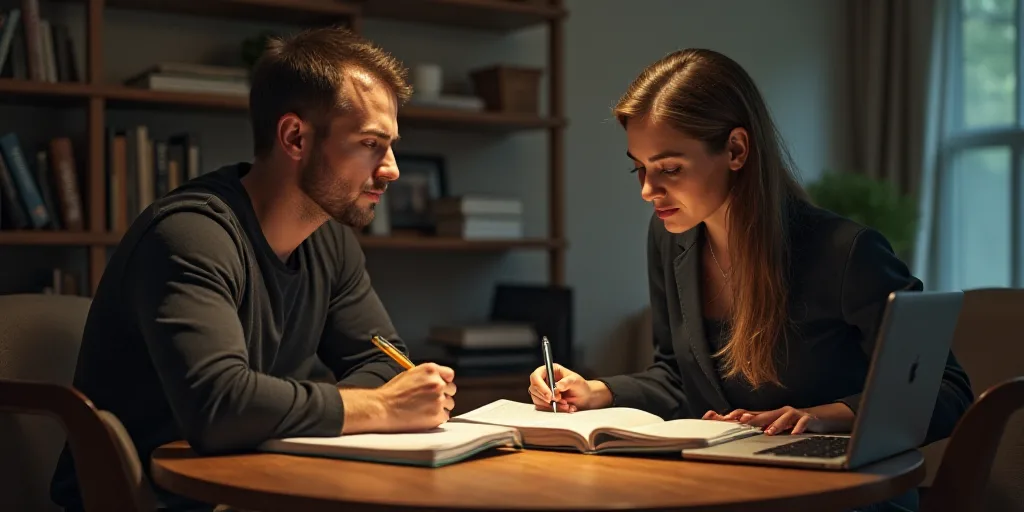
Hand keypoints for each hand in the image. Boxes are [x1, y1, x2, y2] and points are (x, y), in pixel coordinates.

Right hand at [376, 362, 455, 431]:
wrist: (382, 408)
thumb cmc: (393, 392)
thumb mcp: (410, 374)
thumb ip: (427, 376)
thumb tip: (439, 380)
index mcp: (430, 370)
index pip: (449, 375)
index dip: (444, 381)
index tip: (440, 387)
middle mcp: (437, 383)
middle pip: (451, 390)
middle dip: (443, 394)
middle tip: (429, 400)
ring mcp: (438, 399)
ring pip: (449, 404)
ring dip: (440, 407)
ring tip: (423, 409)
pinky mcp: (437, 415)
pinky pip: (444, 416)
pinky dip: (436, 418)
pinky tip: (423, 417)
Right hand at [528, 364, 609, 411]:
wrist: (585, 397)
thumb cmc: (580, 385)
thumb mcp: (576, 381)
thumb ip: (567, 382)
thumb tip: (557, 386)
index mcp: (549, 371)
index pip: (536, 376)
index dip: (540, 386)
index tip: (550, 396)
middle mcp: (543, 380)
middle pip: (534, 389)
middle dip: (546, 398)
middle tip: (560, 400)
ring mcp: (542, 391)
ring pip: (537, 400)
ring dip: (551, 405)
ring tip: (566, 404)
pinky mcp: (544, 401)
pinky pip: (542, 408)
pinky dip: (553, 410)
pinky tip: (565, 408)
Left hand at [703, 403, 853, 434]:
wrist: (818, 418)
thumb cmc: (791, 422)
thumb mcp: (773, 425)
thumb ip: (758, 426)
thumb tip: (738, 428)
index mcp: (768, 414)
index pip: (748, 413)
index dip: (735, 415)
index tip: (723, 418)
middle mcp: (778, 412)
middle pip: (763, 414)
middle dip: (753, 419)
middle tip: (743, 422)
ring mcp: (793, 414)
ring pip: (783, 418)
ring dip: (776, 425)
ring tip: (769, 432)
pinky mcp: (807, 419)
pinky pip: (803, 422)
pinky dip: (799, 428)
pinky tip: (795, 433)